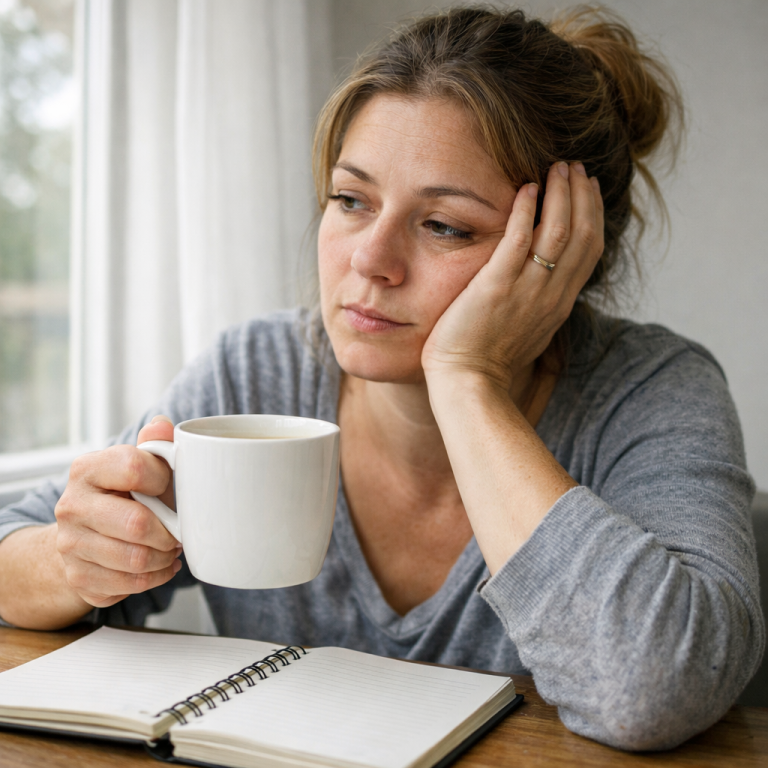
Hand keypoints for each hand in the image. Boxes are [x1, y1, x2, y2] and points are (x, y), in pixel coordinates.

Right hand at [54, 415, 180, 607]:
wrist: (81, 535)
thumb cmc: (120, 494)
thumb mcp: (134, 463)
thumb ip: (153, 443)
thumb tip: (164, 425)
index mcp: (87, 469)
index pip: (134, 467)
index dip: (163, 479)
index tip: (170, 486)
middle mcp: (72, 506)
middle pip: (136, 523)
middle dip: (169, 530)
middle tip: (179, 529)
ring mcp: (70, 545)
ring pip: (136, 559)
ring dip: (165, 556)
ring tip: (172, 547)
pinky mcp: (79, 578)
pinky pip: (131, 584)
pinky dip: (156, 577)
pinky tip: (161, 564)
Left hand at [421, 161, 603, 390]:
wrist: (468, 383)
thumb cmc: (488, 362)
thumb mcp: (527, 331)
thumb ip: (538, 304)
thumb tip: (539, 288)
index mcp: (559, 304)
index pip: (589, 251)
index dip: (592, 215)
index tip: (588, 190)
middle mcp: (551, 295)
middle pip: (583, 236)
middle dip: (582, 197)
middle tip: (577, 168)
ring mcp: (527, 290)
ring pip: (559, 232)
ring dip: (562, 195)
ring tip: (558, 167)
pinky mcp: (497, 286)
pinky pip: (520, 240)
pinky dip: (527, 210)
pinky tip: (527, 187)